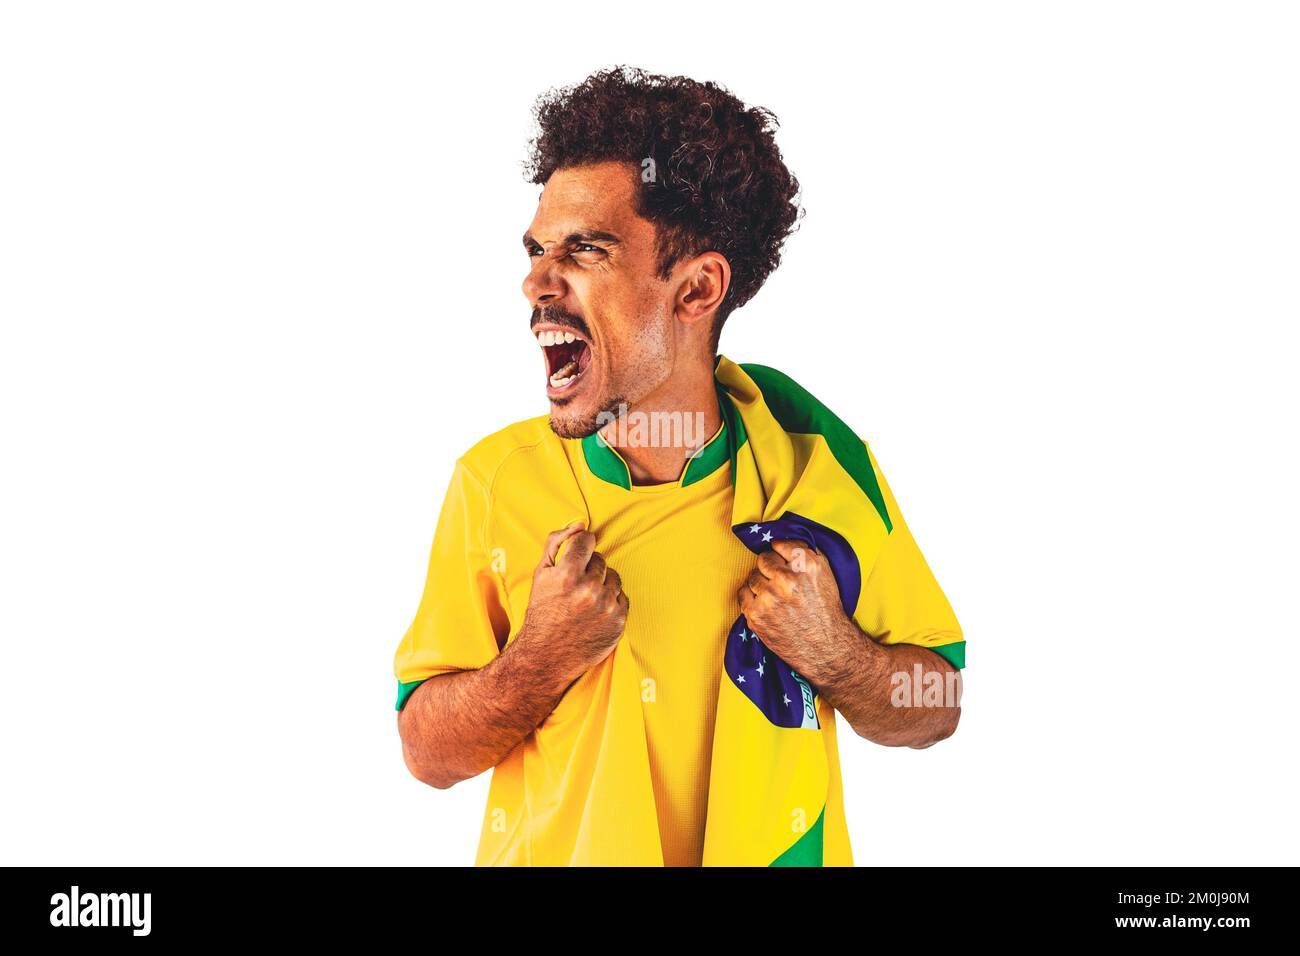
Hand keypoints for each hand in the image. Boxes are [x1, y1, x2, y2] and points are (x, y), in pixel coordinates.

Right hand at [520, 522, 628, 680]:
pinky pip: (621, 597)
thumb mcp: (541, 574)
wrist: (546, 655)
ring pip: (614, 577)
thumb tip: (580, 524)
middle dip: (589, 568)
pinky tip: (594, 612)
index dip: (580, 547)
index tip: (576, 557)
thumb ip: (557, 542)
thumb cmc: (542, 611)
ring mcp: (606, 606)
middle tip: (575, 586)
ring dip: (602, 583)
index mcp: (568, 574)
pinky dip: (610, 601)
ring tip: (584, 599)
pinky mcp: (619, 621)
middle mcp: (589, 589)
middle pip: (601, 559)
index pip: (587, 540)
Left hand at [736, 539, 854, 678]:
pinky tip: (764, 603)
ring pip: (752, 576)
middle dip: (770, 568)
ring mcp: (769, 598)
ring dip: (760, 583)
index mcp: (806, 566)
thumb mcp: (825, 573)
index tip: (781, 561)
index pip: (779, 544)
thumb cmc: (825, 609)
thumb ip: (804, 551)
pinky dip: (750, 596)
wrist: (826, 647)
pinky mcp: (756, 615)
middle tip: (778, 581)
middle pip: (763, 560)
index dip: (779, 553)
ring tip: (774, 595)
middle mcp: (786, 580)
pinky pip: (743, 593)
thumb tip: (778, 542)